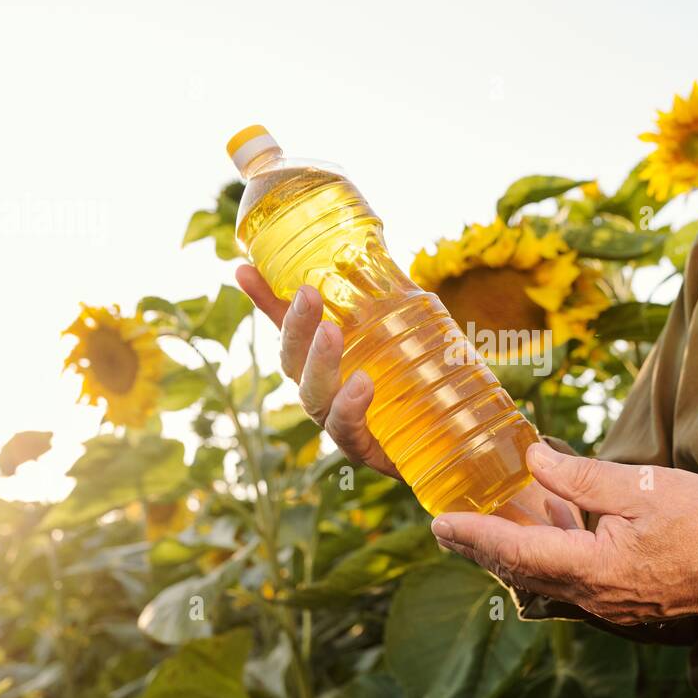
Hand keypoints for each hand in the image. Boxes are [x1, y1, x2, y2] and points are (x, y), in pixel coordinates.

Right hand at [236, 265, 399, 478]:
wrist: (453, 439)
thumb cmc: (419, 383)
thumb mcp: (405, 332)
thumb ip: (383, 299)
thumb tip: (371, 249)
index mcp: (325, 362)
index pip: (288, 328)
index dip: (264, 300)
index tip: (244, 271)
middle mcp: (323, 391)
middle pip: (294, 361)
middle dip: (295, 327)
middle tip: (307, 294)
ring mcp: (339, 421)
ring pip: (314, 395)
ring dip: (319, 363)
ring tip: (331, 333)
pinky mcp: (363, 448)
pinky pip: (346, 430)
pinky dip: (349, 407)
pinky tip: (361, 384)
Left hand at [430, 442, 697, 624]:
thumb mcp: (642, 486)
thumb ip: (581, 476)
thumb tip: (532, 459)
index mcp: (592, 568)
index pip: (514, 551)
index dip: (472, 536)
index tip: (437, 524)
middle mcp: (592, 596)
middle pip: (520, 572)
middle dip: (481, 549)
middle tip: (447, 528)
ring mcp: (608, 605)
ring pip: (543, 580)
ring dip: (510, 555)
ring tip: (484, 529)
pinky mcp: (624, 601)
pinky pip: (569, 582)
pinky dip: (544, 559)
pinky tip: (546, 533)